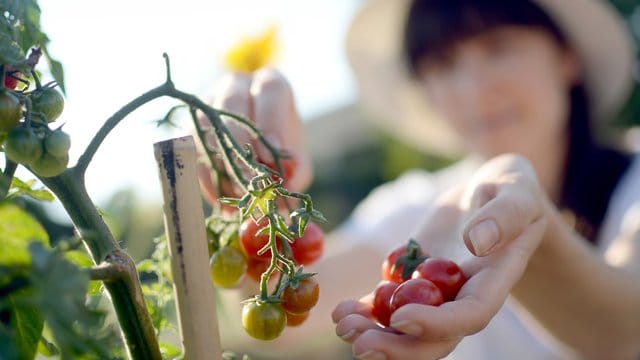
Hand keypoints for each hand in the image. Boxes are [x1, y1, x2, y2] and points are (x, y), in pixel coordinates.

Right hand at [196, 68, 311, 204]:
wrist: (255, 151)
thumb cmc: (279, 148)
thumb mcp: (296, 159)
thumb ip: (296, 172)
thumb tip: (286, 189)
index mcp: (269, 85)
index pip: (270, 89)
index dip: (271, 120)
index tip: (273, 154)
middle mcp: (236, 86)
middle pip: (231, 102)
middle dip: (239, 142)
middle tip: (251, 179)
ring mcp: (208, 103)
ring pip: (205, 125)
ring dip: (220, 163)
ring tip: (238, 195)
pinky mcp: (188, 126)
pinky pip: (190, 148)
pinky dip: (205, 177)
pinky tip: (221, 200)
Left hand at [332, 154, 549, 359]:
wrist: (491, 194)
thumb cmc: (512, 188)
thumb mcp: (517, 190)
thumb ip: (504, 216)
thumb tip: (476, 242)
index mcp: (494, 281)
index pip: (470, 315)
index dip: (436, 323)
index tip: (400, 316)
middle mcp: (464, 296)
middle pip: (434, 337)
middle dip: (398, 347)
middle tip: (360, 343)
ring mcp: (435, 292)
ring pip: (407, 329)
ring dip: (375, 334)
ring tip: (343, 326)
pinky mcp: (412, 279)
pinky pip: (388, 304)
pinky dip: (365, 312)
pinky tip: (341, 312)